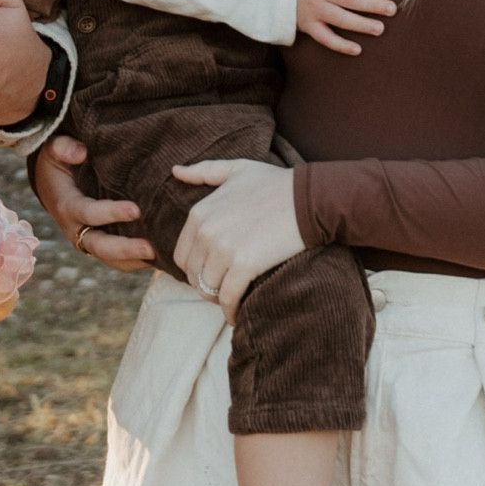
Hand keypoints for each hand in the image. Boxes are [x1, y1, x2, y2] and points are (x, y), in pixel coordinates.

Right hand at [29, 135, 153, 272]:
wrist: (51, 182)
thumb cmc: (58, 161)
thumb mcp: (54, 149)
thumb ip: (64, 147)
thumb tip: (81, 152)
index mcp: (67, 205)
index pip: (88, 213)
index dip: (110, 213)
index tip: (136, 209)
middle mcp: (76, 229)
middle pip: (100, 246)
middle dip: (125, 249)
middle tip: (151, 247)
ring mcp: (88, 239)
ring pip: (111, 259)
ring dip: (134, 260)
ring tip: (161, 256)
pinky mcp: (101, 244)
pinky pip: (118, 259)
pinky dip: (137, 260)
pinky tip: (160, 255)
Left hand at [171, 160, 301, 320]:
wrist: (308, 198)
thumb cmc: (275, 183)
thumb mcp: (236, 169)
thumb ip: (203, 171)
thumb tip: (175, 171)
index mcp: (200, 213)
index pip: (182, 255)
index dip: (195, 269)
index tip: (211, 274)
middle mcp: (206, 231)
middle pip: (194, 275)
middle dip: (206, 286)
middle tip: (222, 290)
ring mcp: (224, 248)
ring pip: (209, 288)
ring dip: (218, 299)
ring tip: (231, 300)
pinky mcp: (244, 265)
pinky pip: (228, 297)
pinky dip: (231, 311)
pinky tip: (236, 316)